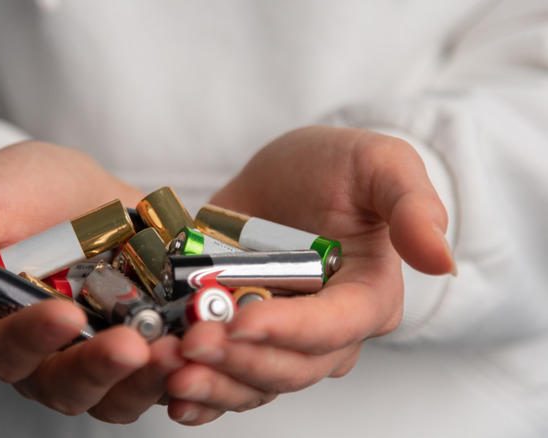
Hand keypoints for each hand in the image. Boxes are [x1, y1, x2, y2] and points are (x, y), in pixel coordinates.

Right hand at [0, 141, 183, 421]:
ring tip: (178, 351)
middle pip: (64, 388)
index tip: (64, 312)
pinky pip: (163, 372)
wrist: (79, 187)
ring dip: (148, 381)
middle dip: (99, 371)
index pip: (3, 351)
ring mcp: (98, 353)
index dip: (32, 339)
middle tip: (133, 345)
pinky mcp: (144, 342)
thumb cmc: (17, 191)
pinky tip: (207, 341)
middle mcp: (44, 355)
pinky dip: (185, 365)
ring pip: (117, 394)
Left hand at [164, 126, 456, 423]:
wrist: (282, 177)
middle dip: (241, 359)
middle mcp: (326, 332)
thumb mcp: (377, 164)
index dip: (292, 328)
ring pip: (256, 383)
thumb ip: (411, 204)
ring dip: (214, 383)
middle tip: (194, 342)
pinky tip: (171, 395)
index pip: (336, 327)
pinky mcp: (240, 341)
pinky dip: (200, 395)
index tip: (244, 318)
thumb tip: (441, 257)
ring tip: (172, 369)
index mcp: (367, 296)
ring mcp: (280, 340)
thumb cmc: (335, 168)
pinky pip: (226, 383)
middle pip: (291, 367)